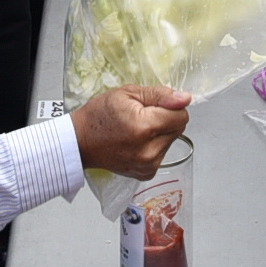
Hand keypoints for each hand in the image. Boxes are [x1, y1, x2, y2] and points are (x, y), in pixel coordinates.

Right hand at [72, 84, 191, 179]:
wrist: (80, 142)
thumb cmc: (99, 116)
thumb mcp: (128, 93)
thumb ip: (160, 95)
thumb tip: (184, 98)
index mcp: (145, 127)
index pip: (182, 116)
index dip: (170, 106)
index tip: (154, 105)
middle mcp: (149, 151)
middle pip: (178, 129)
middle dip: (166, 119)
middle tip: (142, 115)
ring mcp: (148, 165)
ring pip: (171, 141)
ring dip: (160, 133)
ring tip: (137, 129)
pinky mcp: (146, 173)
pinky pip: (162, 153)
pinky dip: (153, 146)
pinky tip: (136, 142)